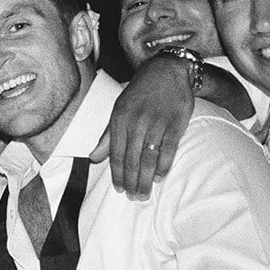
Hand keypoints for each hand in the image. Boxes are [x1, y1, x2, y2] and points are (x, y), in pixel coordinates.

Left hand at [90, 51, 192, 198]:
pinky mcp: (176, 123)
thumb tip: (93, 158)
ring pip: (148, 157)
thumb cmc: (139, 93)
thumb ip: (107, 136)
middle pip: (131, 159)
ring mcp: (156, 123)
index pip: (115, 153)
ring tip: (144, 194)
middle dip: (131, 181)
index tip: (119, 189)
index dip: (116, 174)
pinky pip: (168, 149)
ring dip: (145, 179)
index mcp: (119, 119)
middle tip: (134, 198)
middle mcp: (136, 122)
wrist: (165, 71)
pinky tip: (159, 177)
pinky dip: (164, 166)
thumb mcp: (118, 109)